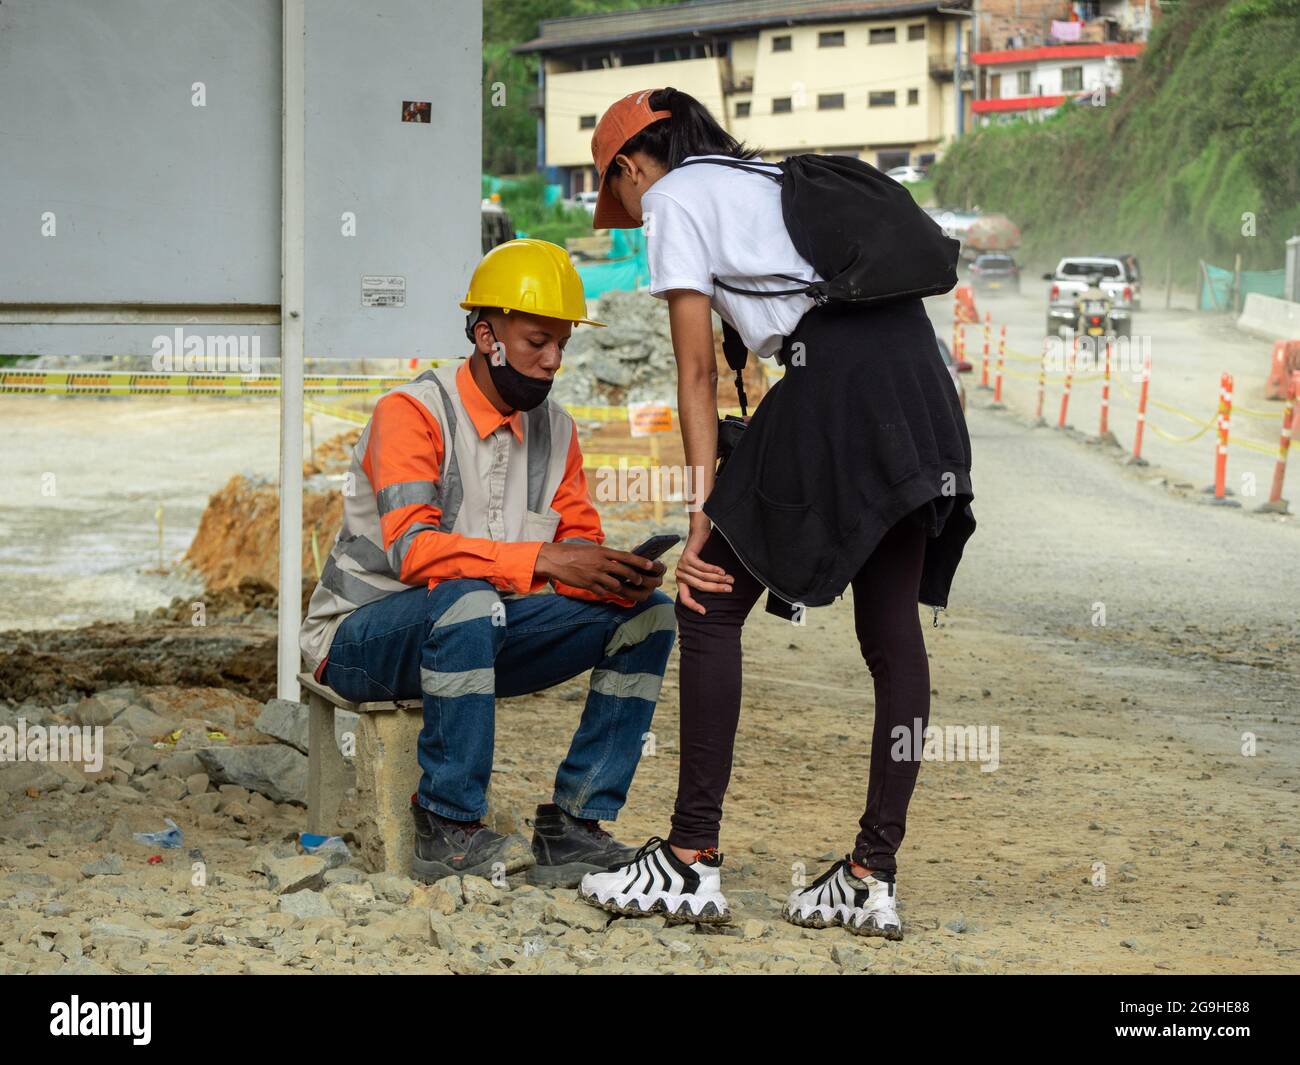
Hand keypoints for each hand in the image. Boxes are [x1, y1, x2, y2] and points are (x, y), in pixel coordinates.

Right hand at [536, 542, 665, 601]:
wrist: (553, 558)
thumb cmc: (573, 553)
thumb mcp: (591, 550)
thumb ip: (605, 556)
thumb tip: (620, 562)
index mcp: (603, 551)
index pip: (627, 556)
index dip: (641, 561)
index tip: (652, 565)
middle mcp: (600, 563)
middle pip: (625, 572)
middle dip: (636, 578)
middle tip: (641, 581)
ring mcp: (594, 575)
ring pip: (616, 585)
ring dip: (623, 588)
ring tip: (626, 588)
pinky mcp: (587, 585)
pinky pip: (602, 592)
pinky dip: (607, 593)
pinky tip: (606, 592)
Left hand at [675, 513, 732, 614]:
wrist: (699, 533)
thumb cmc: (703, 554)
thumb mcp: (701, 571)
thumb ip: (704, 582)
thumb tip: (717, 595)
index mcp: (681, 581)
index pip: (685, 598)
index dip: (694, 606)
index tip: (704, 612)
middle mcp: (679, 574)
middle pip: (699, 586)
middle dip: (716, 589)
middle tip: (729, 589)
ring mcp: (682, 565)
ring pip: (703, 577)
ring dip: (719, 578)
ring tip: (730, 579)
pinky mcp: (687, 557)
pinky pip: (703, 567)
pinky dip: (715, 570)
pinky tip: (723, 571)